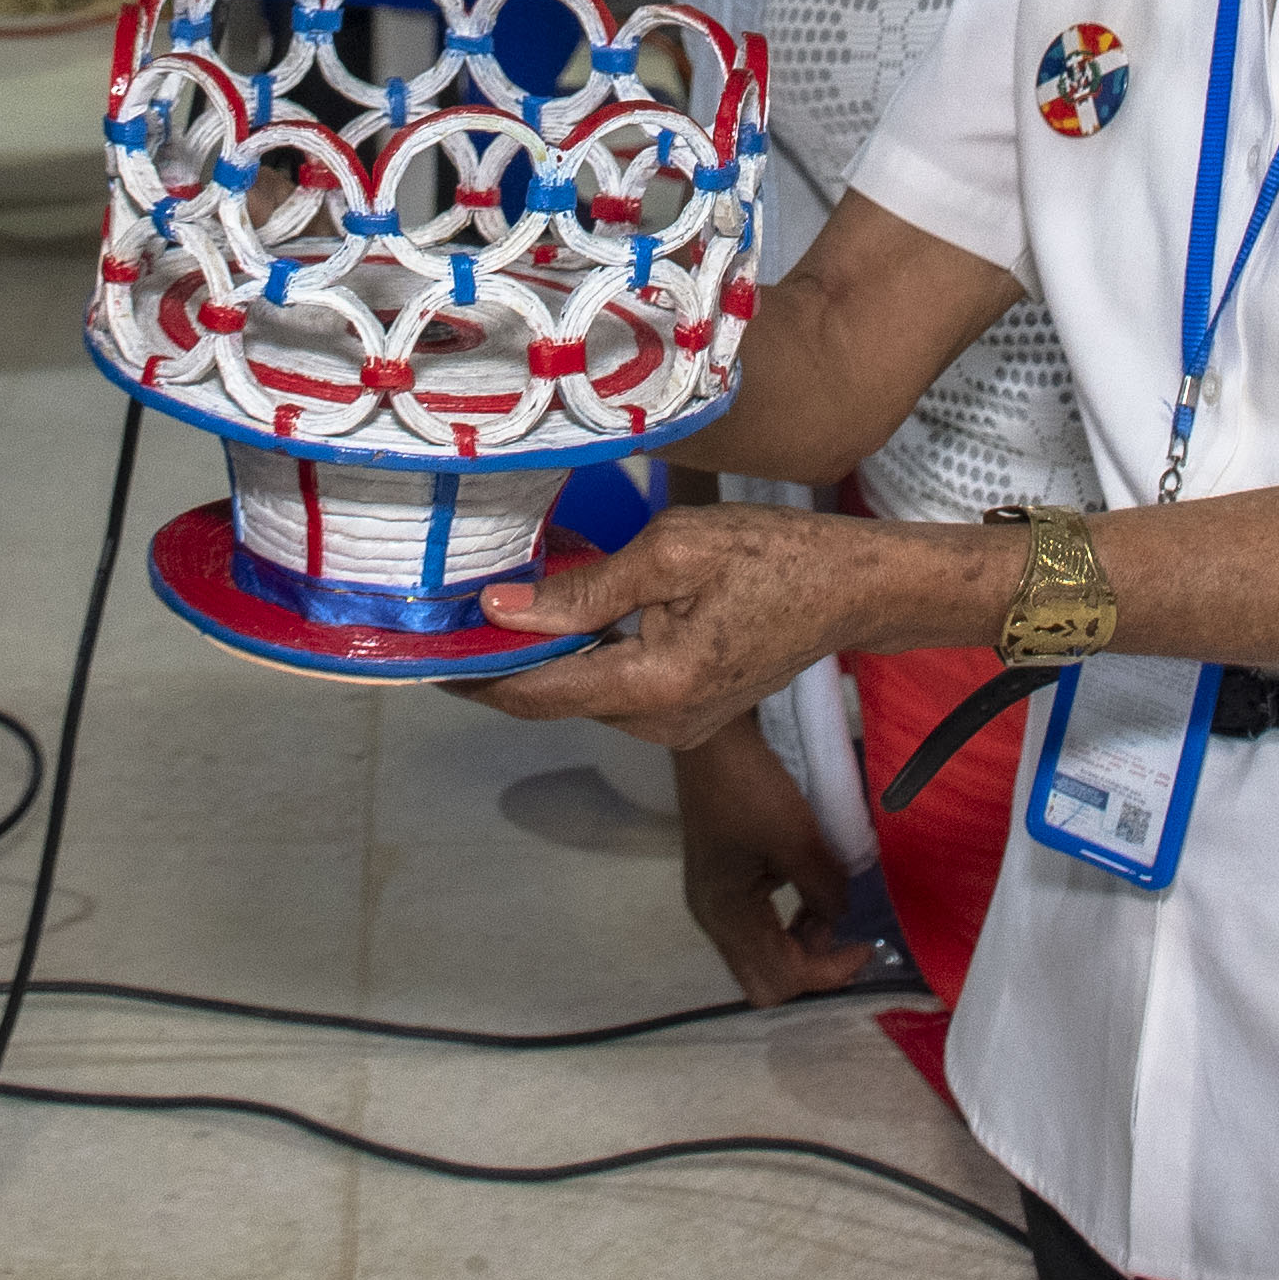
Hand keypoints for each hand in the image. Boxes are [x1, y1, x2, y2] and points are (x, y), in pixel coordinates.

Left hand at [464, 500, 992, 751]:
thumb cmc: (776, 555)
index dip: (472, 676)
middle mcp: (659, 725)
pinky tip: (570, 609)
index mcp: (652, 687)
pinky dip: (586, 655)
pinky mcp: (689, 714)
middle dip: (504, 659)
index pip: (534, 695)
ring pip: (584, 693)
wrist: (856, 589)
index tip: (422, 652)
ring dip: (545, 654)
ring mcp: (676, 727)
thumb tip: (502, 609)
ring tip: (505, 598)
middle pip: (553, 698)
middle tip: (453, 608)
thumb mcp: (672, 551)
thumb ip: (583, 588)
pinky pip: (617, 688)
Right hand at [673, 712, 882, 1006]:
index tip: (866, 945)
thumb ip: (825, 888)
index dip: (829, 971)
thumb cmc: (749, 786)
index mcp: (727, 916)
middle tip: (846, 940)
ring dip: (801, 948)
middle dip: (812, 969)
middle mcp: (715, 921)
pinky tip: (808, 900)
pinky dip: (788, 928)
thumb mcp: (797, 837)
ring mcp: (714, 905)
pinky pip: (758, 931)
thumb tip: (841, 916)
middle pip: (766, 983)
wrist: (710, 739)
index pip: (782, 978)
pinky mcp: (721, 887)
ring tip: (829, 910)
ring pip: (763, 959)